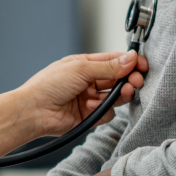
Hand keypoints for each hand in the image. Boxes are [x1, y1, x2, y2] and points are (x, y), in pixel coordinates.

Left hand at [18, 51, 147, 136]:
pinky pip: (106, 113)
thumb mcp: (80, 69)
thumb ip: (108, 67)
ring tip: (120, 93)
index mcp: (83, 65)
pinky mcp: (88, 116)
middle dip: (128, 80)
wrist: (34, 110)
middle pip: (117, 80)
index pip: (112, 61)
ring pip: (115, 97)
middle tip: (135, 81)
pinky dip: (102, 110)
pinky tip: (89, 107)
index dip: (129, 63)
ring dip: (119, 95)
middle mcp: (86, 81)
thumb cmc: (48, 85)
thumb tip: (130, 58)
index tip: (142, 65)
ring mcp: (88, 99)